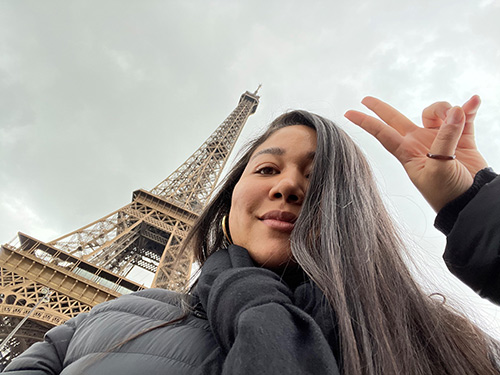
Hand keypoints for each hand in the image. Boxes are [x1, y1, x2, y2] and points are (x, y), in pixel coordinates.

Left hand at [344, 96, 487, 211]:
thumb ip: (445, 138)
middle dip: (382, 109)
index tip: (348, 113)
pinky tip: (473, 101)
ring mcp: (440, 139)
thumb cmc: (446, 192)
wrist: (470, 201)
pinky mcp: (462, 139)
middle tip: (366, 99)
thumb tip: (456, 112)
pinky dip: (469, 108)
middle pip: (396, 119)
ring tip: (458, 118)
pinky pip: (464, 116)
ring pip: (436, 112)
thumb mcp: (438, 168)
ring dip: (446, 109)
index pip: (382, 133)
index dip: (366, 122)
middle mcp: (420, 143)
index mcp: (407, 152)